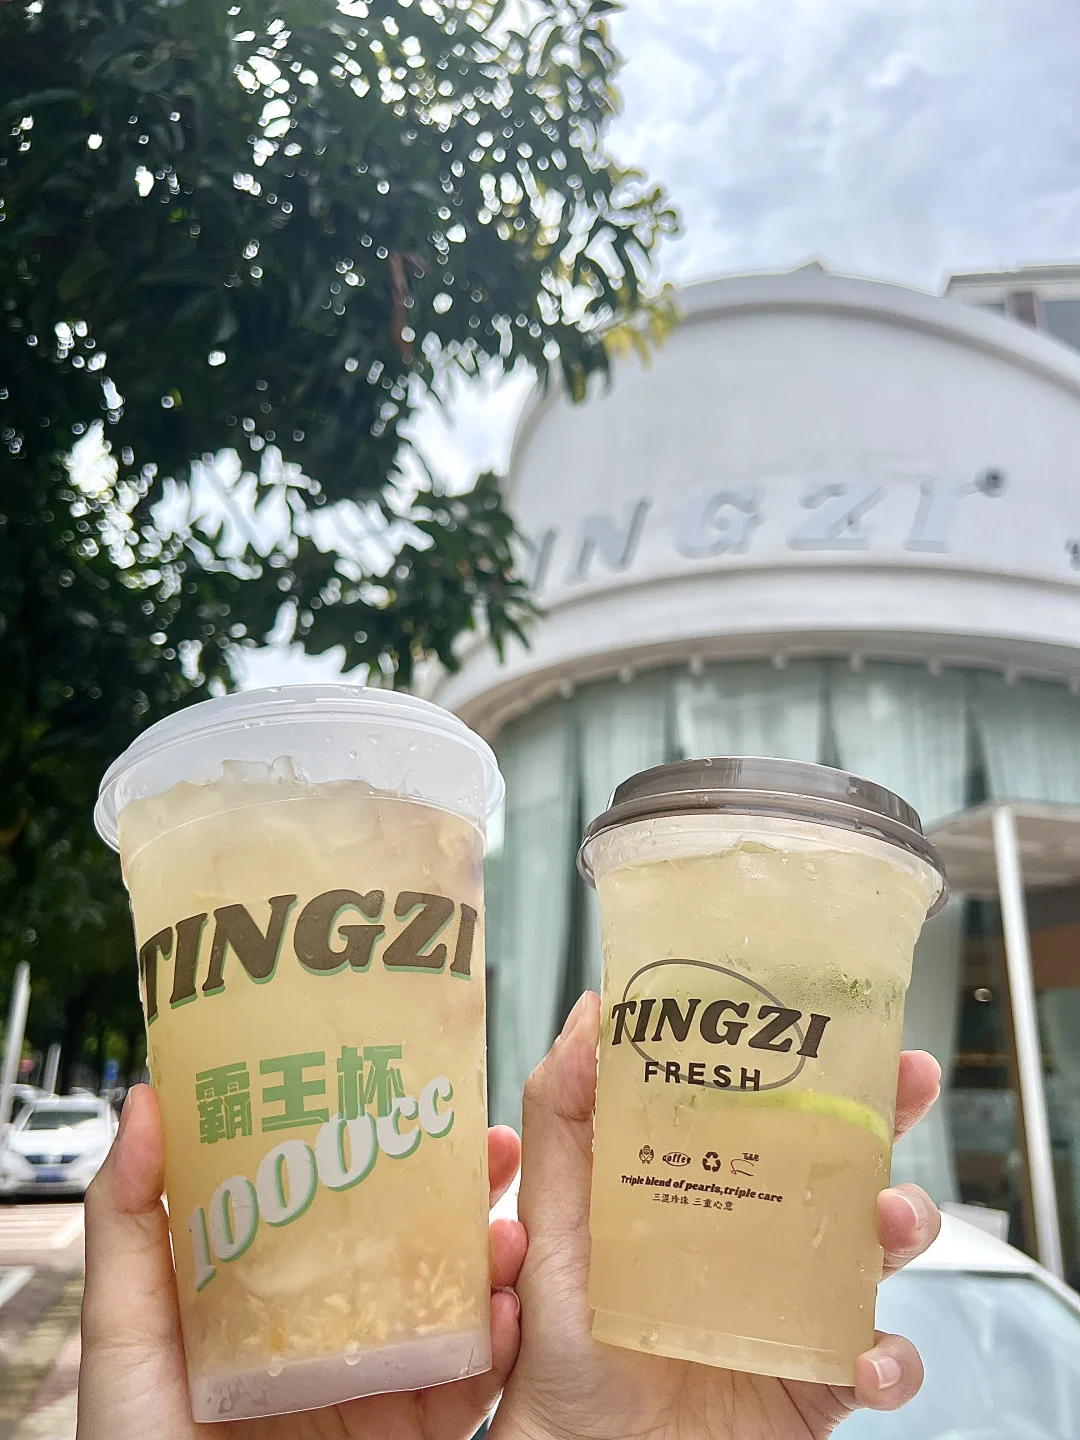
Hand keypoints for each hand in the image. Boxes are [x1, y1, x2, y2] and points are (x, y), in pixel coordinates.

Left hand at [77, 1085, 526, 1439]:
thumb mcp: (125, 1333)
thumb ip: (128, 1224)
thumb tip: (147, 1102)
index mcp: (271, 1289)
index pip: (337, 1200)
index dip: (382, 1146)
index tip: (420, 1095)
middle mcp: (332, 1328)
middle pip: (414, 1243)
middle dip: (464, 1192)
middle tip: (496, 1150)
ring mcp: (375, 1383)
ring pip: (455, 1304)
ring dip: (495, 1260)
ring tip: (509, 1231)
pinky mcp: (410, 1436)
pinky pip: (469, 1389)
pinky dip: (500, 1349)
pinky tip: (506, 1314)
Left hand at [494, 991, 942, 1439]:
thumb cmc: (567, 1341)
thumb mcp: (553, 1218)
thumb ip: (562, 1116)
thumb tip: (590, 1013)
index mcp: (711, 1184)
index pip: (773, 1106)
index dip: (810, 1059)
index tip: (837, 1016)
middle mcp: (766, 1235)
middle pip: (847, 1160)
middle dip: (890, 1115)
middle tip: (908, 1078)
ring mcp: (800, 1305)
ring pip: (881, 1250)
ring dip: (905, 1223)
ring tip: (889, 1217)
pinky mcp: (821, 1377)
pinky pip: (882, 1363)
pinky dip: (891, 1360)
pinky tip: (865, 1358)